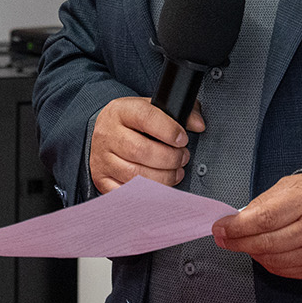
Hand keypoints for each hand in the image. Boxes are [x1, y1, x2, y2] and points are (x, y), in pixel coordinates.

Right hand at [90, 97, 205, 193]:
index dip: (169, 130)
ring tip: (175, 172)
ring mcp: (102, 158)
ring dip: (162, 178)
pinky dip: (146, 193)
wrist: (105, 133)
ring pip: (134, 175)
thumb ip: (181, 113)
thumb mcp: (153, 109)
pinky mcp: (102, 179)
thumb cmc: (133, 122)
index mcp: (121, 111)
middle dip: (170, 158)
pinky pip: (125, 192)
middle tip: (182, 158)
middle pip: (140, 150)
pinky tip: (159, 186)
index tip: (183, 139)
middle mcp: (108, 134)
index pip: (145, 117)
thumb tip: (199, 125)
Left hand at [212, 173, 301, 278]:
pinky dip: (267, 262)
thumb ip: (261, 204)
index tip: (221, 227)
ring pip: (272, 260)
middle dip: (238, 242)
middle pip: (266, 242)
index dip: (238, 227)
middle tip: (223, 238)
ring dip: (251, 252)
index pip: (265, 219)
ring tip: (243, 242)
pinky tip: (263, 250)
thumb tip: (234, 222)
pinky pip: (283, 270)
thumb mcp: (288, 186)